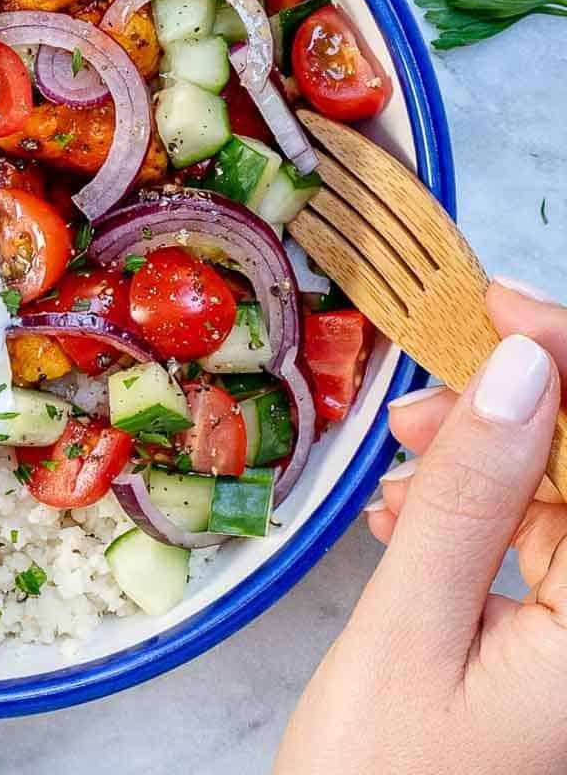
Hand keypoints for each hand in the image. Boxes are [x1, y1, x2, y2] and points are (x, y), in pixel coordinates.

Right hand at [275, 280, 566, 773]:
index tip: (498, 305)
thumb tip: (522, 367)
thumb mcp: (413, 626)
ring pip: (553, 499)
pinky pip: (526, 541)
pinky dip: (465, 514)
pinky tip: (405, 519)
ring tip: (396, 469)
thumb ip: (471, 494)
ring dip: (476, 465)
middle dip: (513, 414)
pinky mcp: (550, 641)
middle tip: (421, 395)